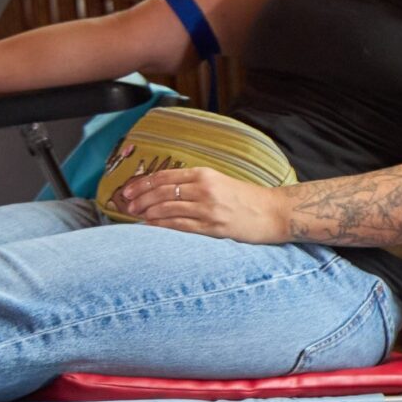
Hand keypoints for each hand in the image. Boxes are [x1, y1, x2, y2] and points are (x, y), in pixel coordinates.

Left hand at [112, 166, 290, 242]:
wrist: (274, 212)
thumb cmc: (248, 199)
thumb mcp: (221, 182)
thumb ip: (197, 184)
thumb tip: (167, 191)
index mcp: (205, 174)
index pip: (165, 176)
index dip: (143, 183)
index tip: (128, 190)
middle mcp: (204, 189)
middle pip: (162, 192)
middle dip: (140, 199)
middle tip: (127, 205)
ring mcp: (208, 208)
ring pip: (168, 208)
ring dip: (148, 213)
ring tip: (136, 216)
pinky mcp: (213, 227)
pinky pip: (180, 226)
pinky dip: (162, 226)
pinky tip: (151, 227)